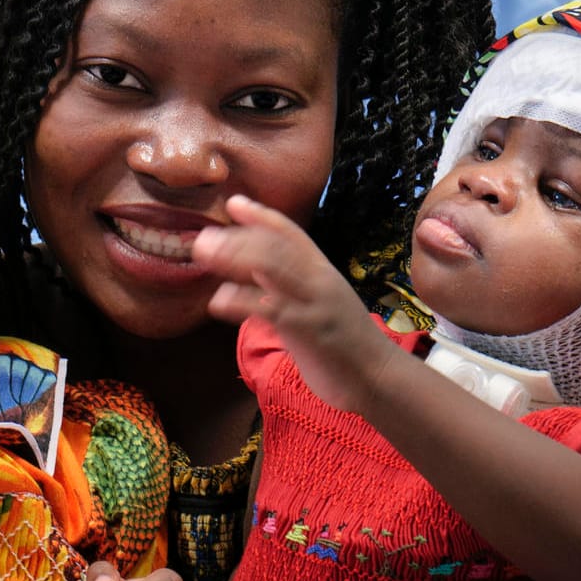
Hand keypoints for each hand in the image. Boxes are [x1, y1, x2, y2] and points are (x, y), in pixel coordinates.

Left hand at [192, 195, 397, 411]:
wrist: (377, 377)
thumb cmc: (342, 346)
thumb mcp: (316, 307)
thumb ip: (289, 288)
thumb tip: (255, 270)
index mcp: (322, 273)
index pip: (292, 234)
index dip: (262, 216)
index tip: (234, 202)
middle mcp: (320, 280)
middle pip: (277, 246)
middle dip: (239, 237)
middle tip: (204, 236)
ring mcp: (315, 303)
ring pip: (274, 267)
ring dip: (235, 257)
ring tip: (204, 255)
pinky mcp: (310, 330)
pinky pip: (273, 309)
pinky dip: (242, 301)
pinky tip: (218, 301)